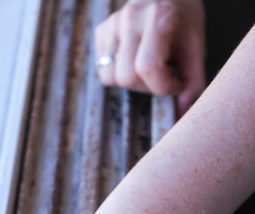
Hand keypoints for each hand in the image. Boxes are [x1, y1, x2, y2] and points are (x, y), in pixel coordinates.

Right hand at [95, 0, 205, 115]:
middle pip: (126, 77)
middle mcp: (130, 18)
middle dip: (146, 87)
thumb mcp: (196, 48)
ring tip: (146, 70)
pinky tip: (134, 60)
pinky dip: (119, 72)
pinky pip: (103, 67)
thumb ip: (193, 82)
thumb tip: (183, 112)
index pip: (147, 68)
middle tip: (162, 76)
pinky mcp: (101, 30)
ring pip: (109, 76)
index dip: (162, 86)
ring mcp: (112, 23)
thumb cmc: (184, 21)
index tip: (175, 83)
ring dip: (130, 82)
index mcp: (157, 18)